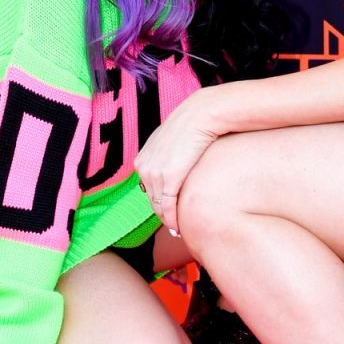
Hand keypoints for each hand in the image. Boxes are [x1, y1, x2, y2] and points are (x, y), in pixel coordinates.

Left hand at [136, 88, 222, 235]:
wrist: (202, 114)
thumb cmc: (192, 124)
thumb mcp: (171, 140)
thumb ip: (166, 154)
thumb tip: (173, 163)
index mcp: (142, 159)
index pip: (147, 189)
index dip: (157, 203)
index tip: (166, 212)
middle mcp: (144, 168)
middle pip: (151, 200)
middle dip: (161, 214)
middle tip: (172, 226)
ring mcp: (155, 174)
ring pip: (159, 206)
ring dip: (167, 220)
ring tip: (177, 230)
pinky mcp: (170, 179)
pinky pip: (168, 207)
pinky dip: (172, 220)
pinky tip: (178, 228)